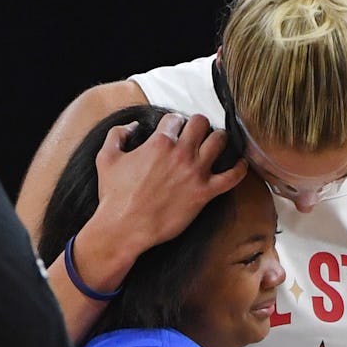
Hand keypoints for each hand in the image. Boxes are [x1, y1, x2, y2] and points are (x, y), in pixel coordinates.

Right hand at [88, 112, 247, 259]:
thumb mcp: (106, 158)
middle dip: (199, 126)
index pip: (176, 118)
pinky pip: (232, 176)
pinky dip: (239, 168)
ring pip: (220, 141)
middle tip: (197, 134)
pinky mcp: (204, 193)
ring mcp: (195, 172)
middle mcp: (181, 153)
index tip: (175, 131)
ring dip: (219, 139)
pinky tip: (240, 164)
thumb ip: (118, 135)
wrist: (125, 227)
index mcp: (159, 142)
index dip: (175, 123)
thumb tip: (132, 126)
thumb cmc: (114, 196)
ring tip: (217, 143)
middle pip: (201, 123)